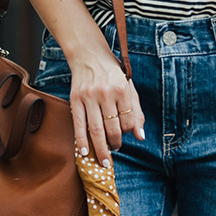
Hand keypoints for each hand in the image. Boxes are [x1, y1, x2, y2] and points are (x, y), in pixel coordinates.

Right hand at [67, 44, 144, 165]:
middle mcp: (106, 93)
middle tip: (115, 151)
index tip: (124, 135)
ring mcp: (89, 97)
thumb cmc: (112, 72)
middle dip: (115, 144)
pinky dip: (81, 141)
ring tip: (104, 160)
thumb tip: (140, 136)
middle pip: (112, 128)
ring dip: (100, 148)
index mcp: (122, 89)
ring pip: (96, 130)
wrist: (89, 55)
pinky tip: (84, 152)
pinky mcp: (75, 99)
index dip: (128, 132)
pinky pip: (79, 124)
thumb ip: (136, 111)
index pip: (128, 120)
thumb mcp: (129, 87)